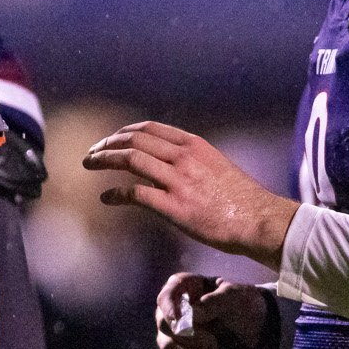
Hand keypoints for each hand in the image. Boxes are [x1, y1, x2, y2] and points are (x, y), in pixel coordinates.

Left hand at [84, 121, 296, 264]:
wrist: (259, 220)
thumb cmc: (242, 200)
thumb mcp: (218, 167)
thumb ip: (193, 162)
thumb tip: (168, 168)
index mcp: (195, 145)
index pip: (150, 128)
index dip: (124, 132)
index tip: (111, 139)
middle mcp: (184, 157)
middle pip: (134, 140)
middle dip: (107, 144)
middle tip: (92, 154)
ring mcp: (178, 181)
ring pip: (130, 159)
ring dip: (104, 160)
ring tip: (89, 165)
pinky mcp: (174, 206)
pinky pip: (135, 194)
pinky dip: (115, 194)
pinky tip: (106, 198)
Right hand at [155, 273, 277, 348]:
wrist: (256, 328)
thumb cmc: (243, 305)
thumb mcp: (234, 297)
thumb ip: (212, 302)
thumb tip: (190, 315)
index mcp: (184, 287)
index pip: (165, 296)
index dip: (169, 308)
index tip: (179, 320)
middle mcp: (173, 309)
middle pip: (164, 325)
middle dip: (189, 336)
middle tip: (212, 341)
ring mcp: (173, 333)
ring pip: (166, 347)